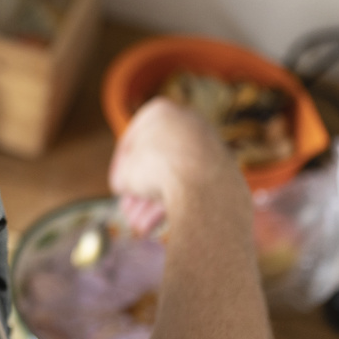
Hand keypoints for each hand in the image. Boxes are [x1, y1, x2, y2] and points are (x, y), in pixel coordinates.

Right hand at [108, 97, 246, 233]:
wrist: (202, 185)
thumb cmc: (158, 171)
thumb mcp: (126, 172)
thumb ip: (126, 174)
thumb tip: (128, 185)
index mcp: (160, 111)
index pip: (133, 140)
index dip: (120, 168)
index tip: (117, 187)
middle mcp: (187, 123)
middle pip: (155, 162)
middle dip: (140, 192)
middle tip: (129, 212)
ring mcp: (207, 145)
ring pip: (173, 178)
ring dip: (153, 204)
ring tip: (141, 227)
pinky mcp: (221, 169)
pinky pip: (192, 187)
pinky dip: (176, 204)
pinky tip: (160, 225)